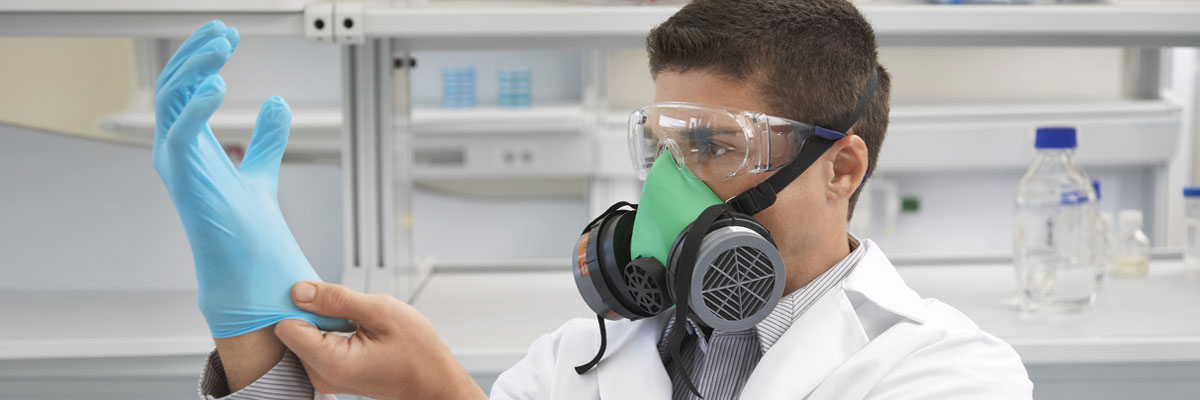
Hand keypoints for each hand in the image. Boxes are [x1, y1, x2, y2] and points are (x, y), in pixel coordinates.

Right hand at [154, 20, 350, 337]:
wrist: (251, 262)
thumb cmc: (247, 222)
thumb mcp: (261, 167)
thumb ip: (267, 136)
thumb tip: (277, 102)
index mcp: (189, 143)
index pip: (183, 86)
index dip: (199, 56)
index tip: (226, 33)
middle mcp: (175, 149)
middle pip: (170, 85)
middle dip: (194, 53)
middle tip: (225, 33)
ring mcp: (176, 163)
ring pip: (168, 100)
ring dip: (193, 68)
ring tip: (222, 47)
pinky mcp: (184, 179)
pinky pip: (177, 134)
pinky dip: (194, 107)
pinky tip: (220, 86)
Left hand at [275, 282, 486, 399]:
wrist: (433, 379)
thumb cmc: (417, 351)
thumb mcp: (381, 312)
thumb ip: (336, 299)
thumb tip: (299, 290)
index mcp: (331, 362)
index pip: (287, 327)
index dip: (300, 303)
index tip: (322, 294)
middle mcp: (322, 375)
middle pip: (293, 332)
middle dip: (313, 311)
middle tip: (347, 307)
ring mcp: (325, 376)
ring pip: (304, 336)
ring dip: (324, 320)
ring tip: (356, 320)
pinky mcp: (330, 373)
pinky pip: (316, 344)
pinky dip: (329, 330)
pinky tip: (354, 328)